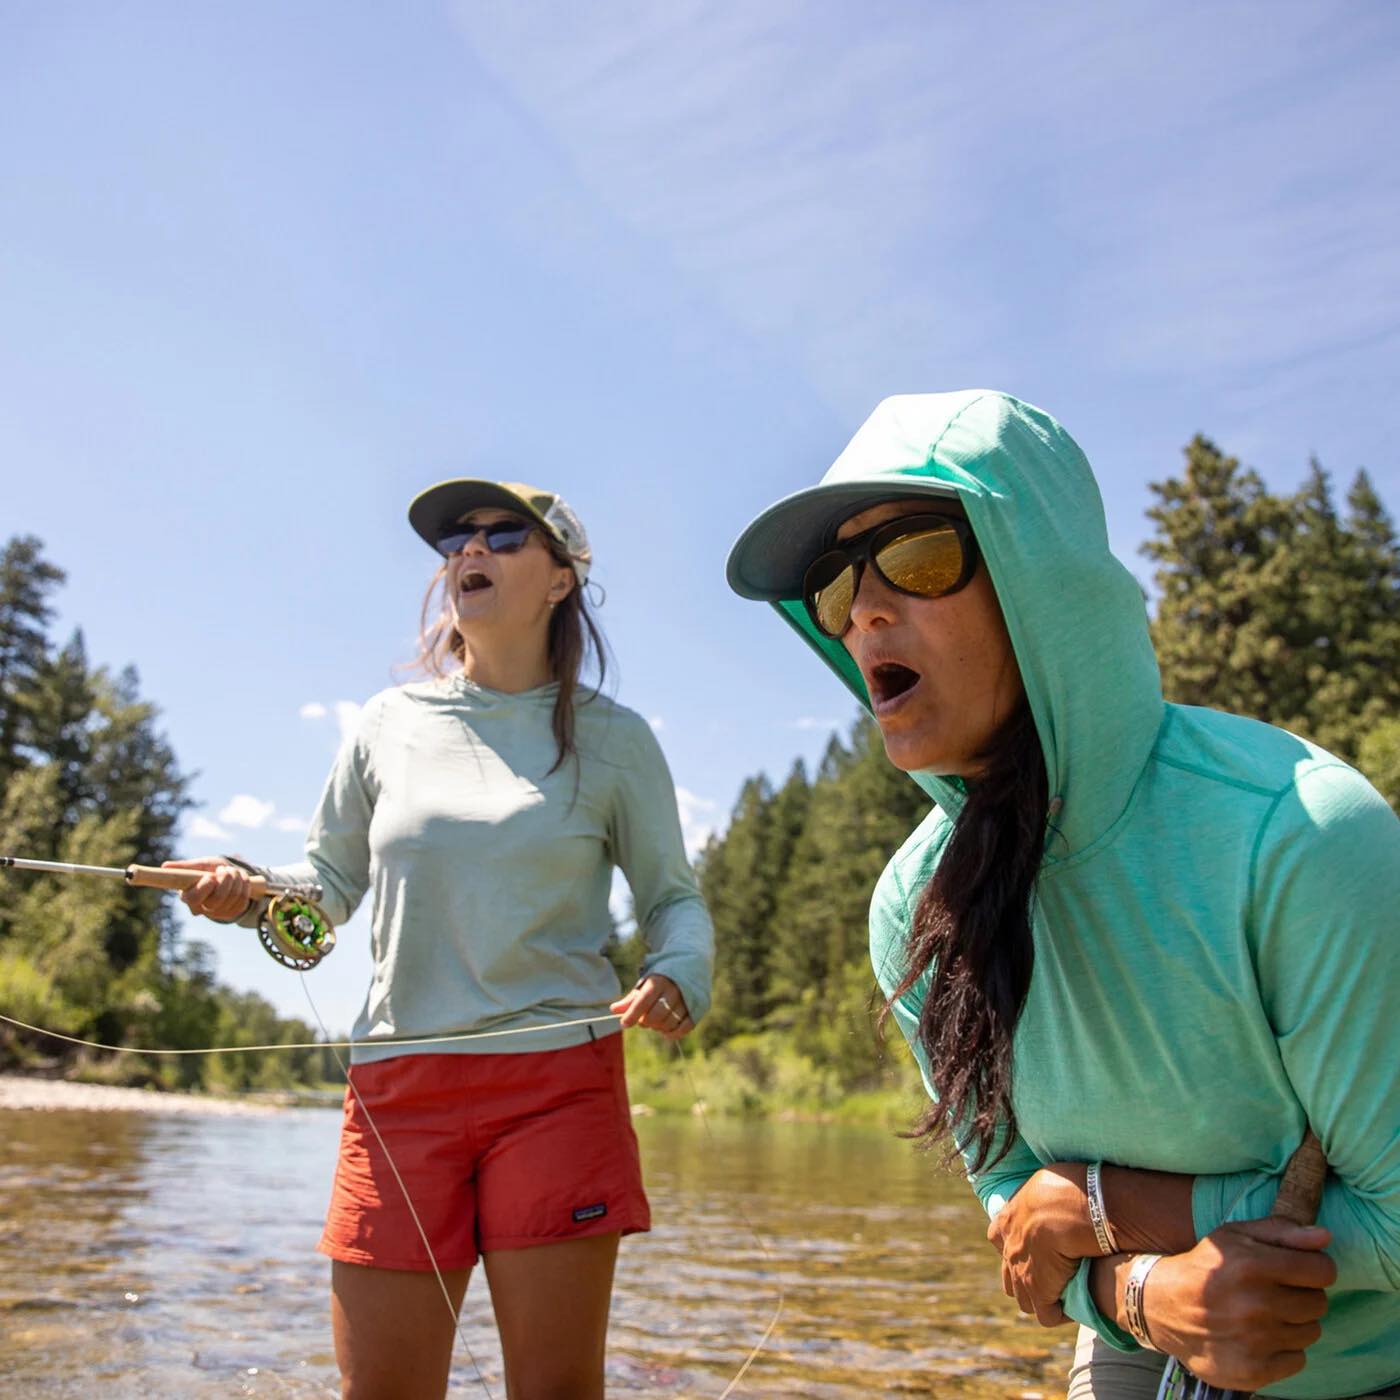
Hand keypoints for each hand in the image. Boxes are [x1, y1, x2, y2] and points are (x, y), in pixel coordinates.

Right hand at [163, 858, 254, 922]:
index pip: (194, 898)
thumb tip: (164, 866)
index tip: (210, 875)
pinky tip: (240, 878)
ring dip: (237, 879)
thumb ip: (184, 867)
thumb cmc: (208, 870)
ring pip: (233, 897)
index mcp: (189, 897)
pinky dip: (245, 885)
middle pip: (217, 899)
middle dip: (225, 880)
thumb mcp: (198, 865)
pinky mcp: (233, 912)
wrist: (228, 874)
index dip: (205, 887)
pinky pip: (243, 900)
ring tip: (232, 871)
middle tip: (224, 869)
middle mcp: (202, 909)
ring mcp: (218, 913)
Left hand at [610, 975, 692, 1039]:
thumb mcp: (645, 984)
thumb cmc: (661, 980)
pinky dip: (673, 1034)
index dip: (632, 1014)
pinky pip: (684, 1028)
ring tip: (655, 1022)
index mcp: (659, 981)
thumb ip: (631, 999)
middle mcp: (674, 990)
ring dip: (658, 1028)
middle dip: (645, 1022)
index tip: (624, 1023)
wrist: (689, 967)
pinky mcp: (696, 1009)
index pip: (643, 1001)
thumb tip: (613, 1010)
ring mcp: (687, 1000)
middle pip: (656, 1015)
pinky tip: (665, 1032)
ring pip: (669, 1023)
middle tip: (643, 1021)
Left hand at [988, 1163, 1096, 1326]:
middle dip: (1026, 1277)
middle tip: (1052, 1273)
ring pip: (1024, 1298)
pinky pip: (1046, 1315)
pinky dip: (1059, 1313)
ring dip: (1041, 1298)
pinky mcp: (1039, 1293)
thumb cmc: (1059, 1186)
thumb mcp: (1042, 1181)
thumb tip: (1051, 1187)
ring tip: (1063, 1292)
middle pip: (1009, 1274)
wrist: (1064, 1209)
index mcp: (1005, 1221)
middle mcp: (1008, 1249)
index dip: (1016, 1246)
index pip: (999, 1240)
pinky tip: (1075, 1304)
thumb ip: (1039, 1193)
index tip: (1036, 1246)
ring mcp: (1020, 1274)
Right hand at [1138, 1218, 1333, 1390]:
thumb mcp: (1235, 1236)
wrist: (1164, 1307)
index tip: (1301, 1269)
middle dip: (1304, 1294)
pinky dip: (1284, 1348)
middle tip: (1277, 1291)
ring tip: (1266, 1313)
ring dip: (1294, 1322)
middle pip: (1319, 1302)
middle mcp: (1255, 1304)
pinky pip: (1298, 1359)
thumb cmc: (1206, 1267)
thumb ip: (1281, 1231)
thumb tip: (1325, 1237)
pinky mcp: (1255, 1370)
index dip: (1316, 1267)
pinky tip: (1260, 1336)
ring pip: (1311, 1332)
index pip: (1322, 1271)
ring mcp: (1255, 1341)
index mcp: (1252, 1265)